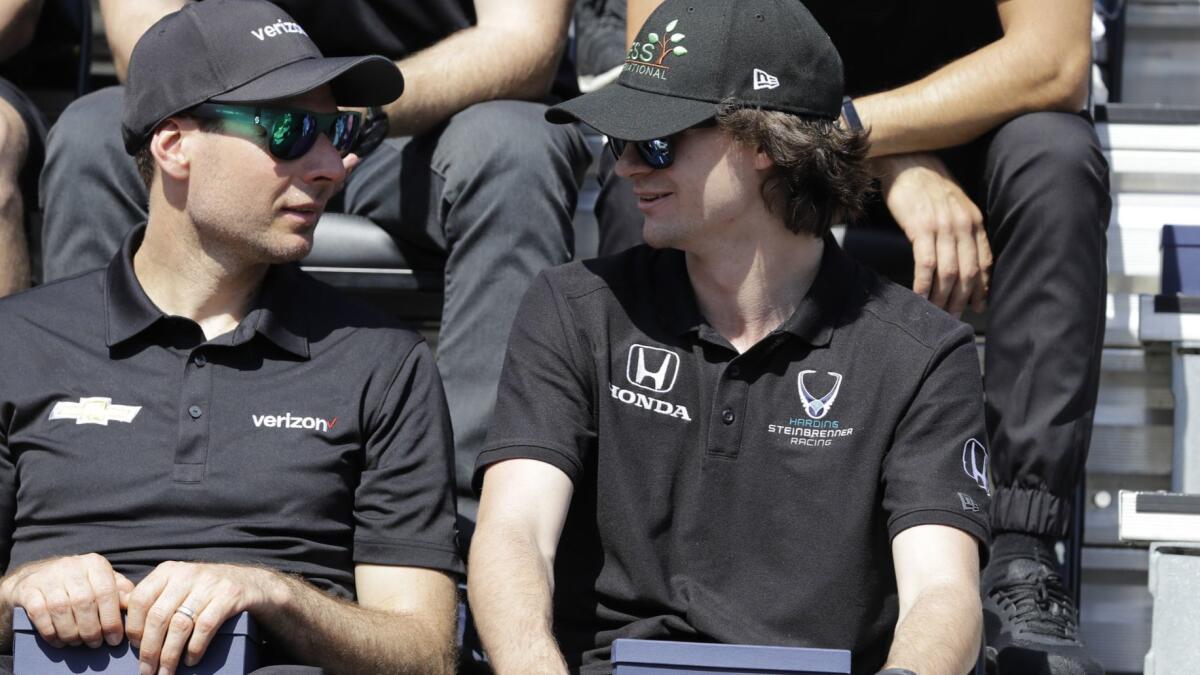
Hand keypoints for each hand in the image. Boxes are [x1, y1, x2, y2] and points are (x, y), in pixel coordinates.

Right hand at [0, 553, 133, 648]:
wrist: (37, 577)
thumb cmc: (80, 584)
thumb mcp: (103, 582)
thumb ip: (120, 591)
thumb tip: (135, 605)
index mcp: (94, 563)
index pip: (107, 592)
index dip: (111, 620)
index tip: (115, 639)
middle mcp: (71, 566)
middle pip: (84, 602)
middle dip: (91, 629)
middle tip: (95, 644)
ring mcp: (48, 577)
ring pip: (61, 609)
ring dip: (71, 633)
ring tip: (78, 643)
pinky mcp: (28, 589)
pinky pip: (40, 614)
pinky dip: (51, 632)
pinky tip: (59, 641)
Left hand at [124, 561, 276, 674]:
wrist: (252, 583)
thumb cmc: (207, 592)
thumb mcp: (179, 586)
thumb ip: (155, 598)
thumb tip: (121, 620)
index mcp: (168, 571)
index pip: (139, 600)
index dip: (133, 628)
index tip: (134, 649)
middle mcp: (187, 573)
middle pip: (158, 616)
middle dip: (150, 650)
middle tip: (146, 671)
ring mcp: (210, 584)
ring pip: (180, 625)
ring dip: (170, 655)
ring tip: (166, 672)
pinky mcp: (230, 596)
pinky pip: (205, 627)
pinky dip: (195, 648)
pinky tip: (191, 660)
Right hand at [875, 152, 991, 316]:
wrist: (904, 160)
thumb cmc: (925, 183)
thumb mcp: (953, 204)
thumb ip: (961, 228)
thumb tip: (962, 257)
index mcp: (974, 220)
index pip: (984, 262)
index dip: (982, 288)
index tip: (976, 306)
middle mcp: (963, 224)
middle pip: (968, 272)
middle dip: (962, 299)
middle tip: (953, 317)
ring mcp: (942, 226)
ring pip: (949, 272)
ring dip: (943, 297)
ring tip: (936, 312)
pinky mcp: (920, 228)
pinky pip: (926, 264)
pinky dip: (924, 285)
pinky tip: (920, 297)